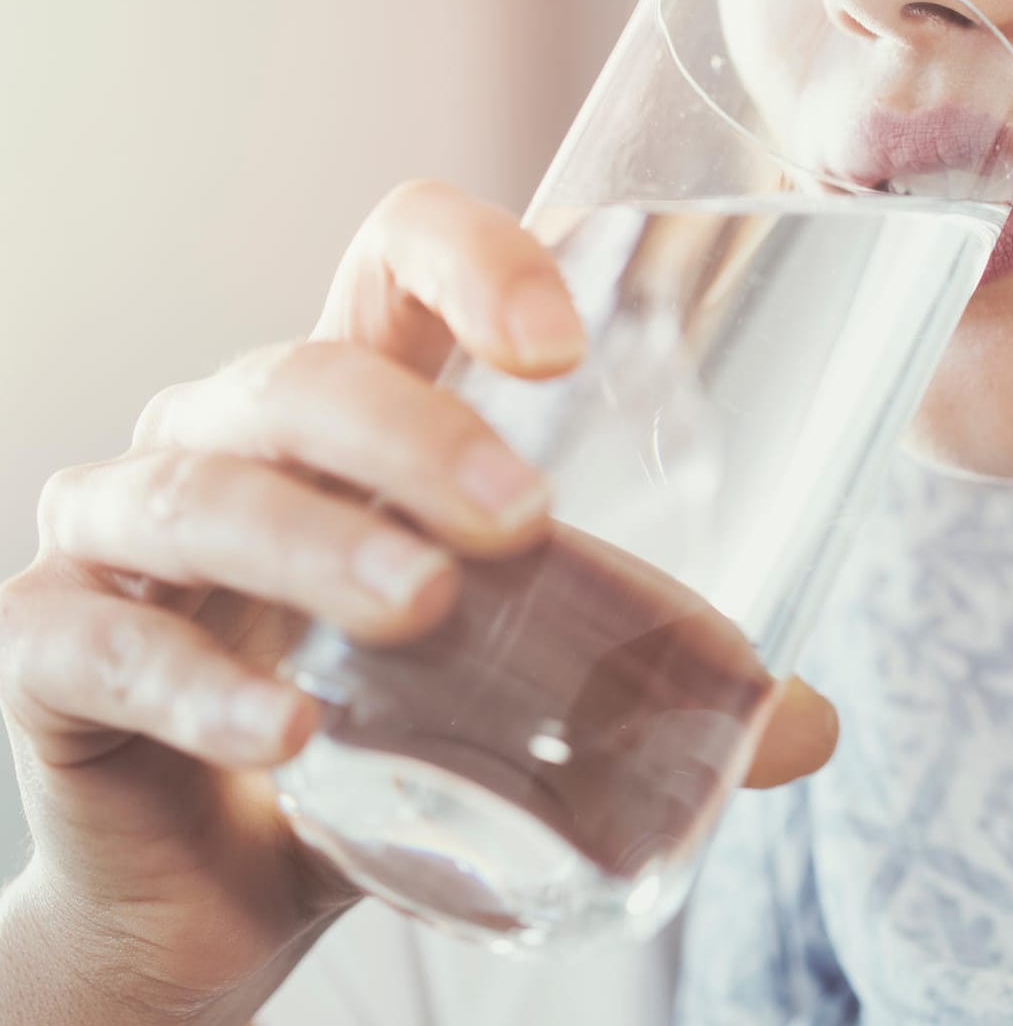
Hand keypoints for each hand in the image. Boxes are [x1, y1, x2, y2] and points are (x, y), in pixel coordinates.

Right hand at [0, 181, 839, 1024]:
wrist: (219, 884)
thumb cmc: (376, 739)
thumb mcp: (512, 688)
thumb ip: (639, 685)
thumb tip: (806, 726)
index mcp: (352, 420)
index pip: (392, 265)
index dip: (471, 259)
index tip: (565, 341)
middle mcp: (229, 445)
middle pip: (303, 378)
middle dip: (413, 435)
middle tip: (521, 521)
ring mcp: (127, 538)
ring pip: (204, 493)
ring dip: (319, 545)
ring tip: (423, 609)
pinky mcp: (57, 648)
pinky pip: (103, 641)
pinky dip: (197, 683)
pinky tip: (288, 735)